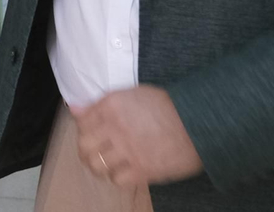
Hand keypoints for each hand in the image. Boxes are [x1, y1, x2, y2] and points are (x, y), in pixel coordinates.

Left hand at [72, 85, 203, 188]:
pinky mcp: (142, 169)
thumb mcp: (132, 95)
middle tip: (96, 153)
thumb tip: (75, 109)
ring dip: (100, 166)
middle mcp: (115, 126)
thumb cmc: (168, 107)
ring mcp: (128, 149)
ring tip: (110, 164)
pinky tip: (126, 171)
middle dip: (86, 151)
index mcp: (111, 104)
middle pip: (84, 145)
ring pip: (96, 164)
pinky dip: (119, 177)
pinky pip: (117, 179)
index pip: (81, 122)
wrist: (199, 122)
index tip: (92, 134)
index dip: (85, 130)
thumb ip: (101, 103)